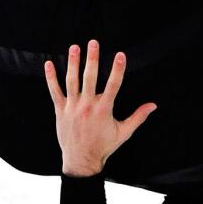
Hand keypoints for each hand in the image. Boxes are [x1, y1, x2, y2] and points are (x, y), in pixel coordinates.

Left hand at [44, 40, 156, 176]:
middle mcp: (87, 106)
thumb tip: (153, 105)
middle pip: (90, 78)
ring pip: (71, 81)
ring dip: (73, 63)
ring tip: (74, 47)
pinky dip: (51, 78)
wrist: (81, 161)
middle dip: (92, 59)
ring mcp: (72, 108)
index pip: (113, 85)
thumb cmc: (104, 146)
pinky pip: (54, 91)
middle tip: (93, 42)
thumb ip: (138, 117)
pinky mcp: (60, 111)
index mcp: (104, 110)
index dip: (118, 69)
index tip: (120, 54)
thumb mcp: (123, 132)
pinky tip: (49, 63)